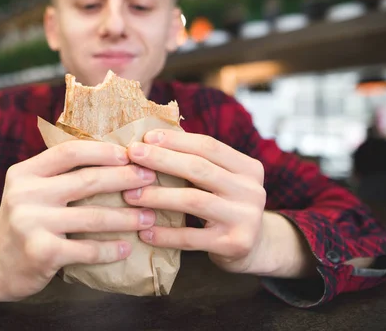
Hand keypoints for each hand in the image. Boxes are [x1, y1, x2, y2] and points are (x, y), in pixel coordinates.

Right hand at [0, 140, 157, 301]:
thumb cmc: (24, 222)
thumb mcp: (29, 190)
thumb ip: (57, 174)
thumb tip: (109, 155)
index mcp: (25, 172)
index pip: (69, 152)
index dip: (102, 151)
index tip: (129, 154)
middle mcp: (26, 194)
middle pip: (87, 180)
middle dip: (125, 179)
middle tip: (151, 179)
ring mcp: (32, 223)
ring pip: (92, 217)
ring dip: (126, 217)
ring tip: (149, 217)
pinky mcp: (41, 252)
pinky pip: (86, 250)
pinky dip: (110, 250)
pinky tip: (126, 248)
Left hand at [122, 129, 266, 273]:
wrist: (255, 248)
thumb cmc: (225, 206)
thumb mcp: (223, 181)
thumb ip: (199, 163)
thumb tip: (151, 141)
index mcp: (248, 167)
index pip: (208, 146)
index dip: (176, 140)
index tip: (146, 137)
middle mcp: (251, 190)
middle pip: (199, 168)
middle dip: (161, 160)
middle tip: (132, 155)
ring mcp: (245, 218)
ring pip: (193, 200)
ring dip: (157, 196)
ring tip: (130, 195)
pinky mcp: (234, 245)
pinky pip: (191, 237)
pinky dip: (165, 234)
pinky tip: (144, 231)